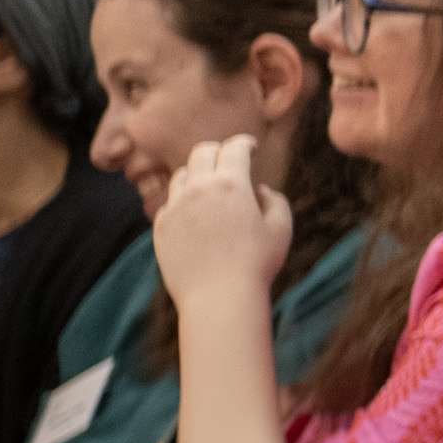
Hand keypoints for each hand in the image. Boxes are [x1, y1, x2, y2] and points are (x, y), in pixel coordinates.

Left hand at [151, 137, 292, 312]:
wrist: (219, 298)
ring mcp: (176, 207)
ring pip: (182, 175)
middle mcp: (199, 188)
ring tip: (209, 189)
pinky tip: (195, 217)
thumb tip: (258, 190)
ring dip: (197, 175)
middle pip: (202, 152)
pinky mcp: (161, 227)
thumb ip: (274, 199)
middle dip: (218, 152)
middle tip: (228, 161)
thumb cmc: (256, 264)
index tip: (251, 148)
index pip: (235, 148)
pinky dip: (183, 202)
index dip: (245, 143)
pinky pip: (170, 204)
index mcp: (232, 184)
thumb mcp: (281, 228)